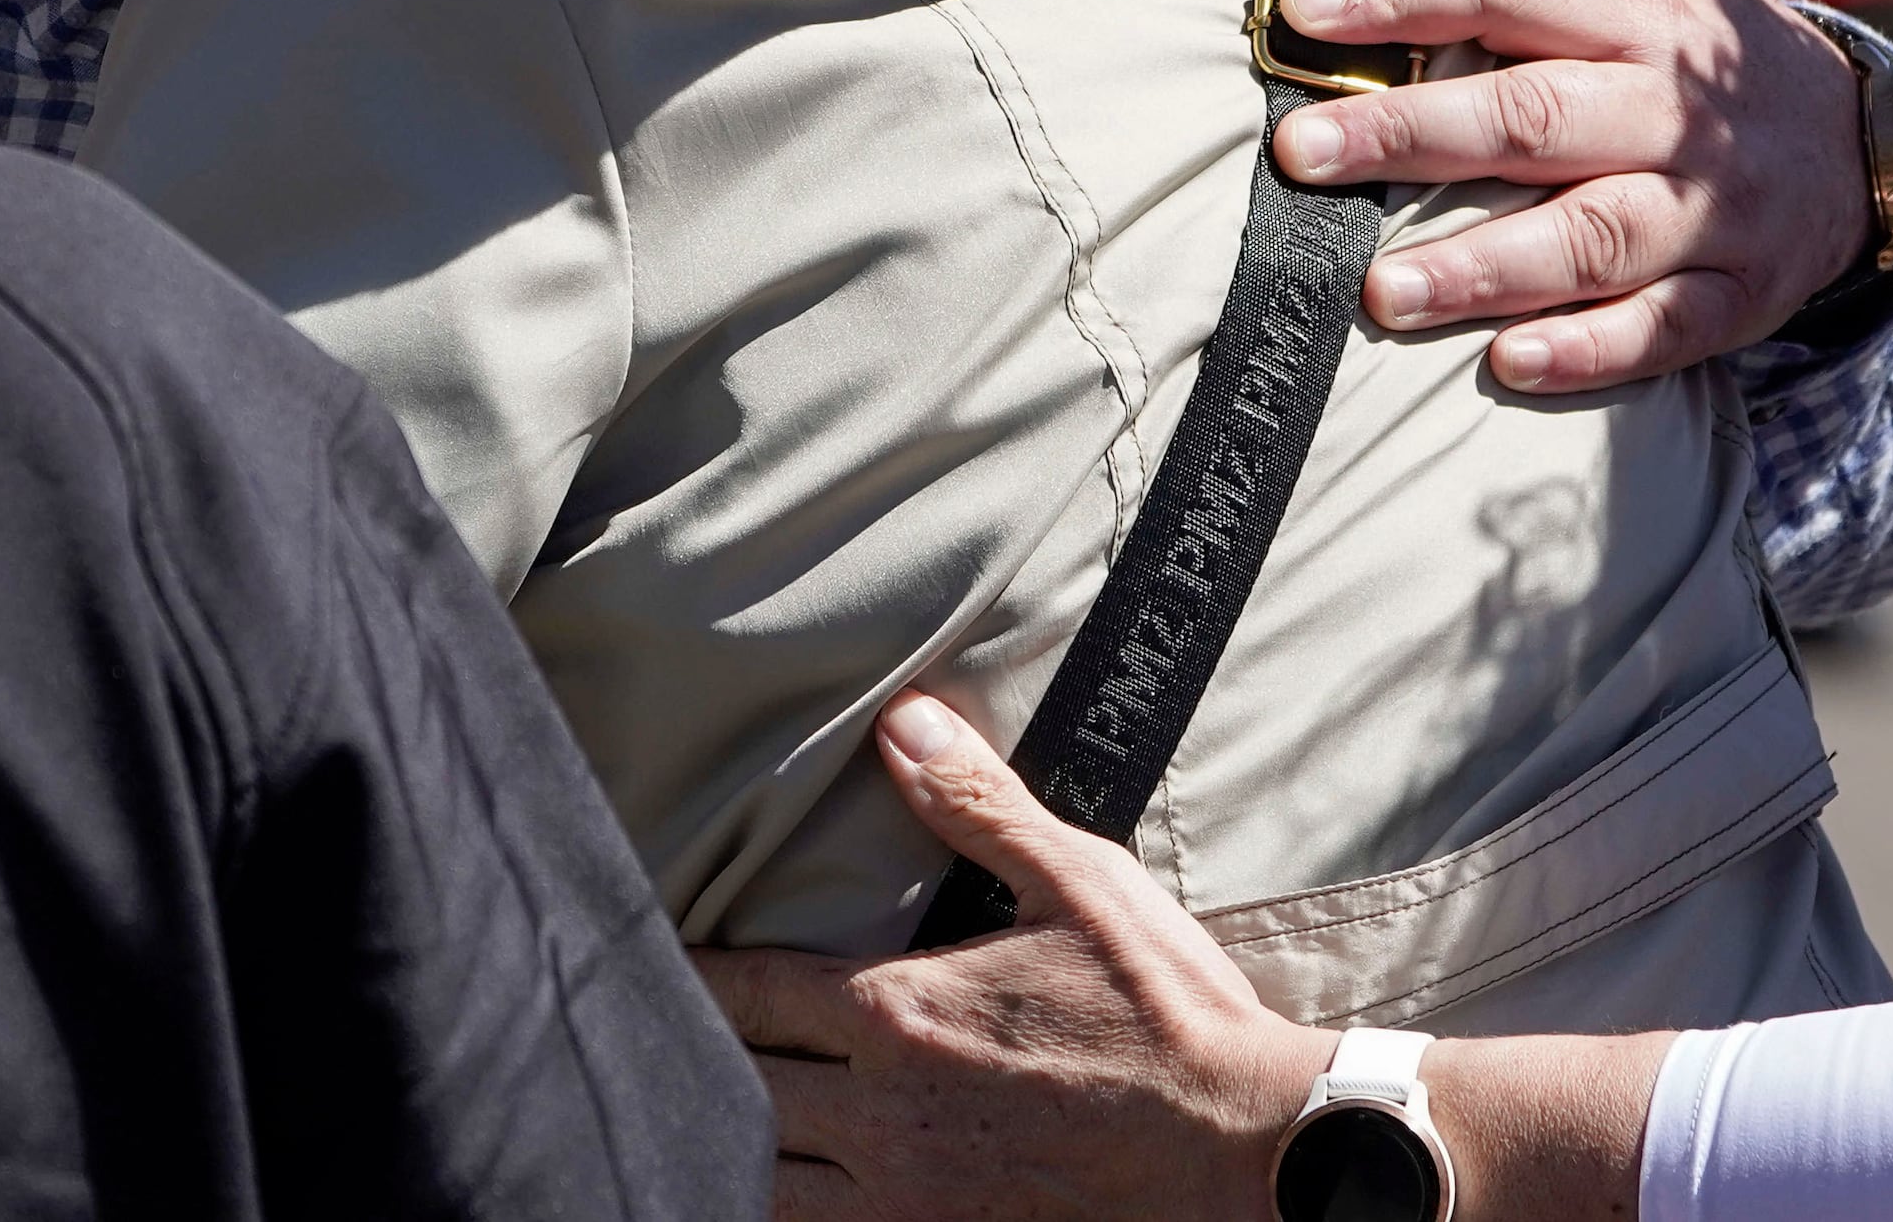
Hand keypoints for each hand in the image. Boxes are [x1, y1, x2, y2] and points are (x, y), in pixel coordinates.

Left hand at [702, 697, 1328, 1221]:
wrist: (1244, 1151)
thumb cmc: (1168, 1013)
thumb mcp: (1082, 884)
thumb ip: (979, 806)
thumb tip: (902, 721)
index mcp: (900, 1016)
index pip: (745, 996)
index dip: (686, 978)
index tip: (653, 962)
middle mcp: (882, 1118)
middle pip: (732, 1091)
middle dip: (690, 1062)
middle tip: (648, 1039)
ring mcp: (905, 1204)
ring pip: (757, 1185)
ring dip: (723, 1147)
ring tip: (693, 1119)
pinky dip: (781, 1214)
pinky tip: (767, 1188)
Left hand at [1269, 0, 1868, 390]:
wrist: (1852, 138)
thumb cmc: (1688, 20)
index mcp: (1635, 6)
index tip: (1302, 15)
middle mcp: (1669, 106)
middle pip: (1532, 118)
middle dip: (1410, 134)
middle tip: (1301, 153)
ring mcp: (1706, 207)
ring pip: (1591, 236)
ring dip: (1484, 266)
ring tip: (1379, 291)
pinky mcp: (1735, 293)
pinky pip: (1663, 329)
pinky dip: (1590, 351)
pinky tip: (1508, 363)